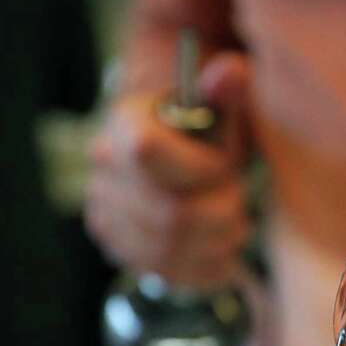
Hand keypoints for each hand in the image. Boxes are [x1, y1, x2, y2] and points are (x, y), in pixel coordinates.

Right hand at [86, 52, 251, 287]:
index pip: (147, 152)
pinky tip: (220, 251)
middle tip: (239, 205)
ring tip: (234, 227)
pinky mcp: (118, 248)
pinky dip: (204, 268)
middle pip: (169, 213)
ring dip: (217, 244)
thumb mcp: (222, 111)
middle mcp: (105, 170)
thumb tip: (232, 73)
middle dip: (221, 215)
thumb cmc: (208, 139)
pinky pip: (165, 273)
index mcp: (126, 124)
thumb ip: (228, 91)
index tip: (227, 168)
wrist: (183, 166)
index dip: (200, 168)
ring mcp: (106, 213)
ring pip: (169, 249)